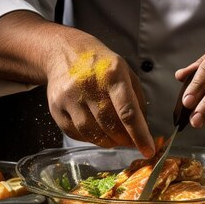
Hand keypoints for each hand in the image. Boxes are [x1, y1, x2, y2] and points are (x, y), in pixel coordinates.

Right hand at [0, 11, 154, 156]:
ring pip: (91, 133)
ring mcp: (69, 97)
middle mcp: (89, 85)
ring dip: (108, 142)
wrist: (64, 53)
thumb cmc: (101, 66)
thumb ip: (137, 101)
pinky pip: (75, 133)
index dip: (139, 135)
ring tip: (115, 139)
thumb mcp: (126, 73)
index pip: (128, 112)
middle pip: (109, 125)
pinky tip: (97, 133)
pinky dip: (90, 138)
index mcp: (113, 74)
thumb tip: (144, 132)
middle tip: (130, 142)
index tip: (148, 151)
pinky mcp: (56, 107)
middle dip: (123, 139)